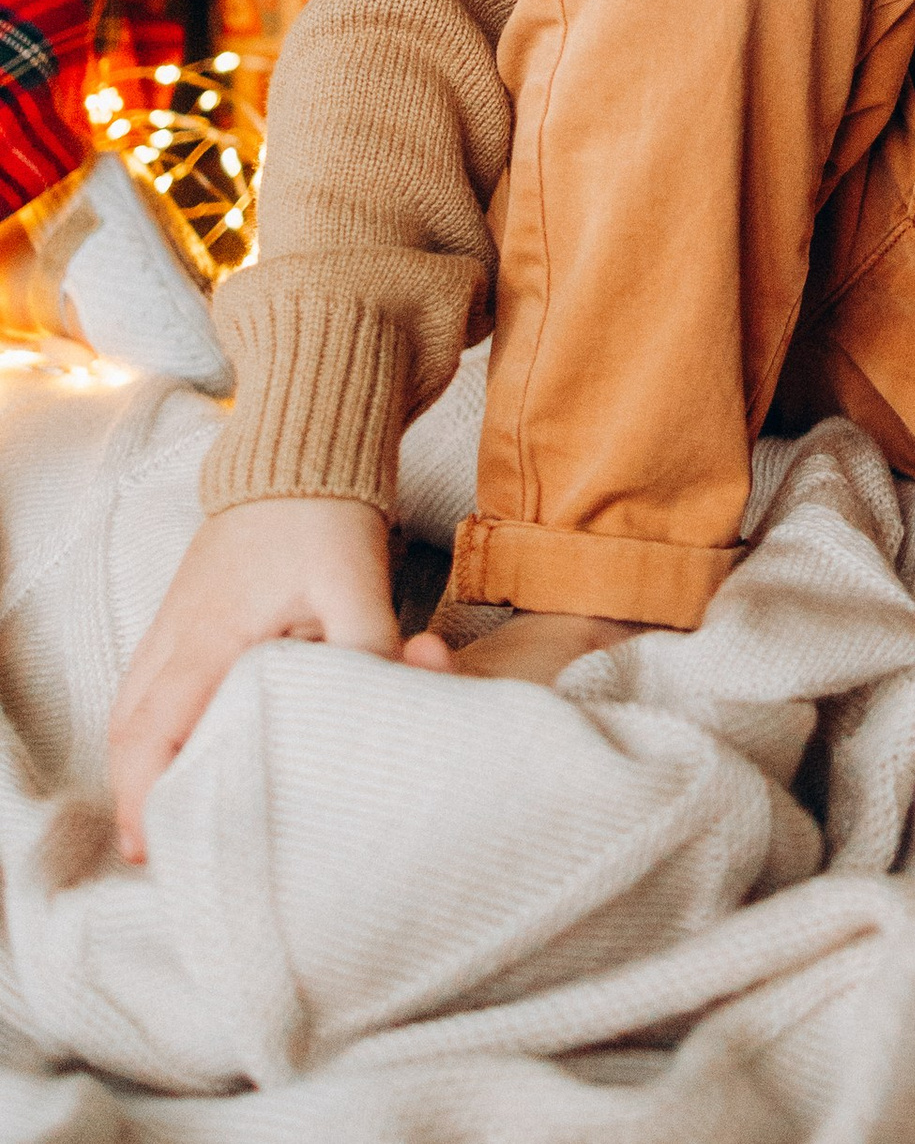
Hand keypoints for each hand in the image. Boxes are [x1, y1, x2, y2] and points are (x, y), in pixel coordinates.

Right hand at [107, 495, 451, 862]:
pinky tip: (177, 750)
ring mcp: (173, 622)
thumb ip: (374, 650)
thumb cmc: (324, 515)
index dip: (144, 795)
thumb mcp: (358, 584)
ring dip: (139, 762)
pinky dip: (148, 726)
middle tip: (159, 849)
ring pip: (132, 709)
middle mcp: (176, 635)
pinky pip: (147, 683)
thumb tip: (402, 701)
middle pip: (129, 732)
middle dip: (135, 794)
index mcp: (209, 637)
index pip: (154, 733)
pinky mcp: (186, 612)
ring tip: (165, 814)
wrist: (302, 447)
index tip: (150, 848)